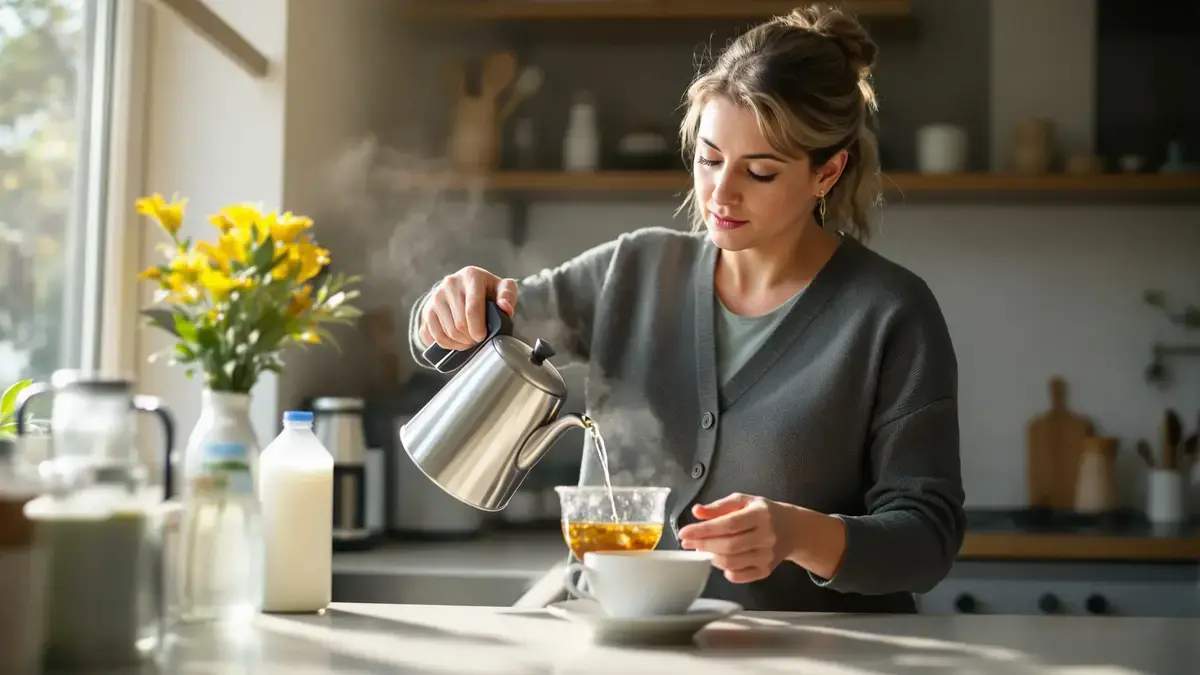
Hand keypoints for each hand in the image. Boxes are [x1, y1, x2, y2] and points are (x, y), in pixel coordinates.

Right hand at [419, 266, 517, 349]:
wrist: (463, 286)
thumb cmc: (487, 290)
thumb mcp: (502, 288)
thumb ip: (508, 295)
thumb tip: (505, 308)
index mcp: (471, 276)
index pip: (472, 308)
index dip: (478, 328)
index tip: (482, 337)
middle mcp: (450, 283)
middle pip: (459, 324)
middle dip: (471, 337)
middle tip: (478, 339)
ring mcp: (435, 297)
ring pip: (447, 332)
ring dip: (460, 342)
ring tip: (469, 340)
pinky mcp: (427, 310)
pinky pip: (434, 336)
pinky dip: (447, 344)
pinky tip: (457, 342)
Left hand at [677, 493, 795, 583]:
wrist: (793, 529)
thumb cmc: (763, 513)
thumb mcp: (743, 501)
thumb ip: (719, 506)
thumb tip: (697, 512)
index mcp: (760, 514)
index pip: (727, 524)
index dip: (703, 530)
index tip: (684, 533)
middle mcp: (766, 536)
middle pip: (728, 546)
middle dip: (703, 545)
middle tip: (688, 543)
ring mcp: (767, 556)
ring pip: (732, 562)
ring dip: (712, 557)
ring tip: (705, 549)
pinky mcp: (766, 570)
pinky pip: (740, 576)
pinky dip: (725, 570)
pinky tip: (721, 559)